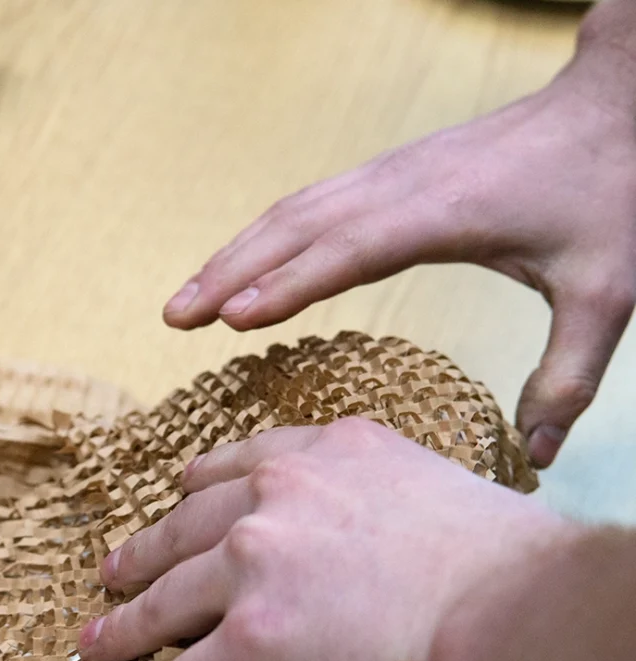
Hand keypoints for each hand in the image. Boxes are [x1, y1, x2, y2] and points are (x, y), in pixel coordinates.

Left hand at [79, 420, 568, 660]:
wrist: (505, 611)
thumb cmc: (497, 559)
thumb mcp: (429, 488)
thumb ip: (378, 498)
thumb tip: (377, 533)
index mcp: (323, 454)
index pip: (240, 463)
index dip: (199, 485)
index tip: (177, 495)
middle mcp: (276, 496)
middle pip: (185, 527)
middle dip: (144, 554)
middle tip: (113, 571)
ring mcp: (254, 562)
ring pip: (168, 599)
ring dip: (126, 627)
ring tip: (97, 644)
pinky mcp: (252, 636)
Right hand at [162, 33, 635, 467]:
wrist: (620, 103)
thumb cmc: (612, 189)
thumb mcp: (606, 290)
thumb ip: (568, 374)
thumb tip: (536, 455)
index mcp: (443, 212)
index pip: (347, 249)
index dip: (286, 283)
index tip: (230, 319)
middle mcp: (402, 187)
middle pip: (294, 224)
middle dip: (227, 269)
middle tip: (173, 317)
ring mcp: (391, 174)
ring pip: (292, 210)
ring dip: (233, 251)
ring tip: (185, 298)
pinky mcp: (391, 175)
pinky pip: (310, 205)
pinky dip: (263, 236)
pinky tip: (241, 264)